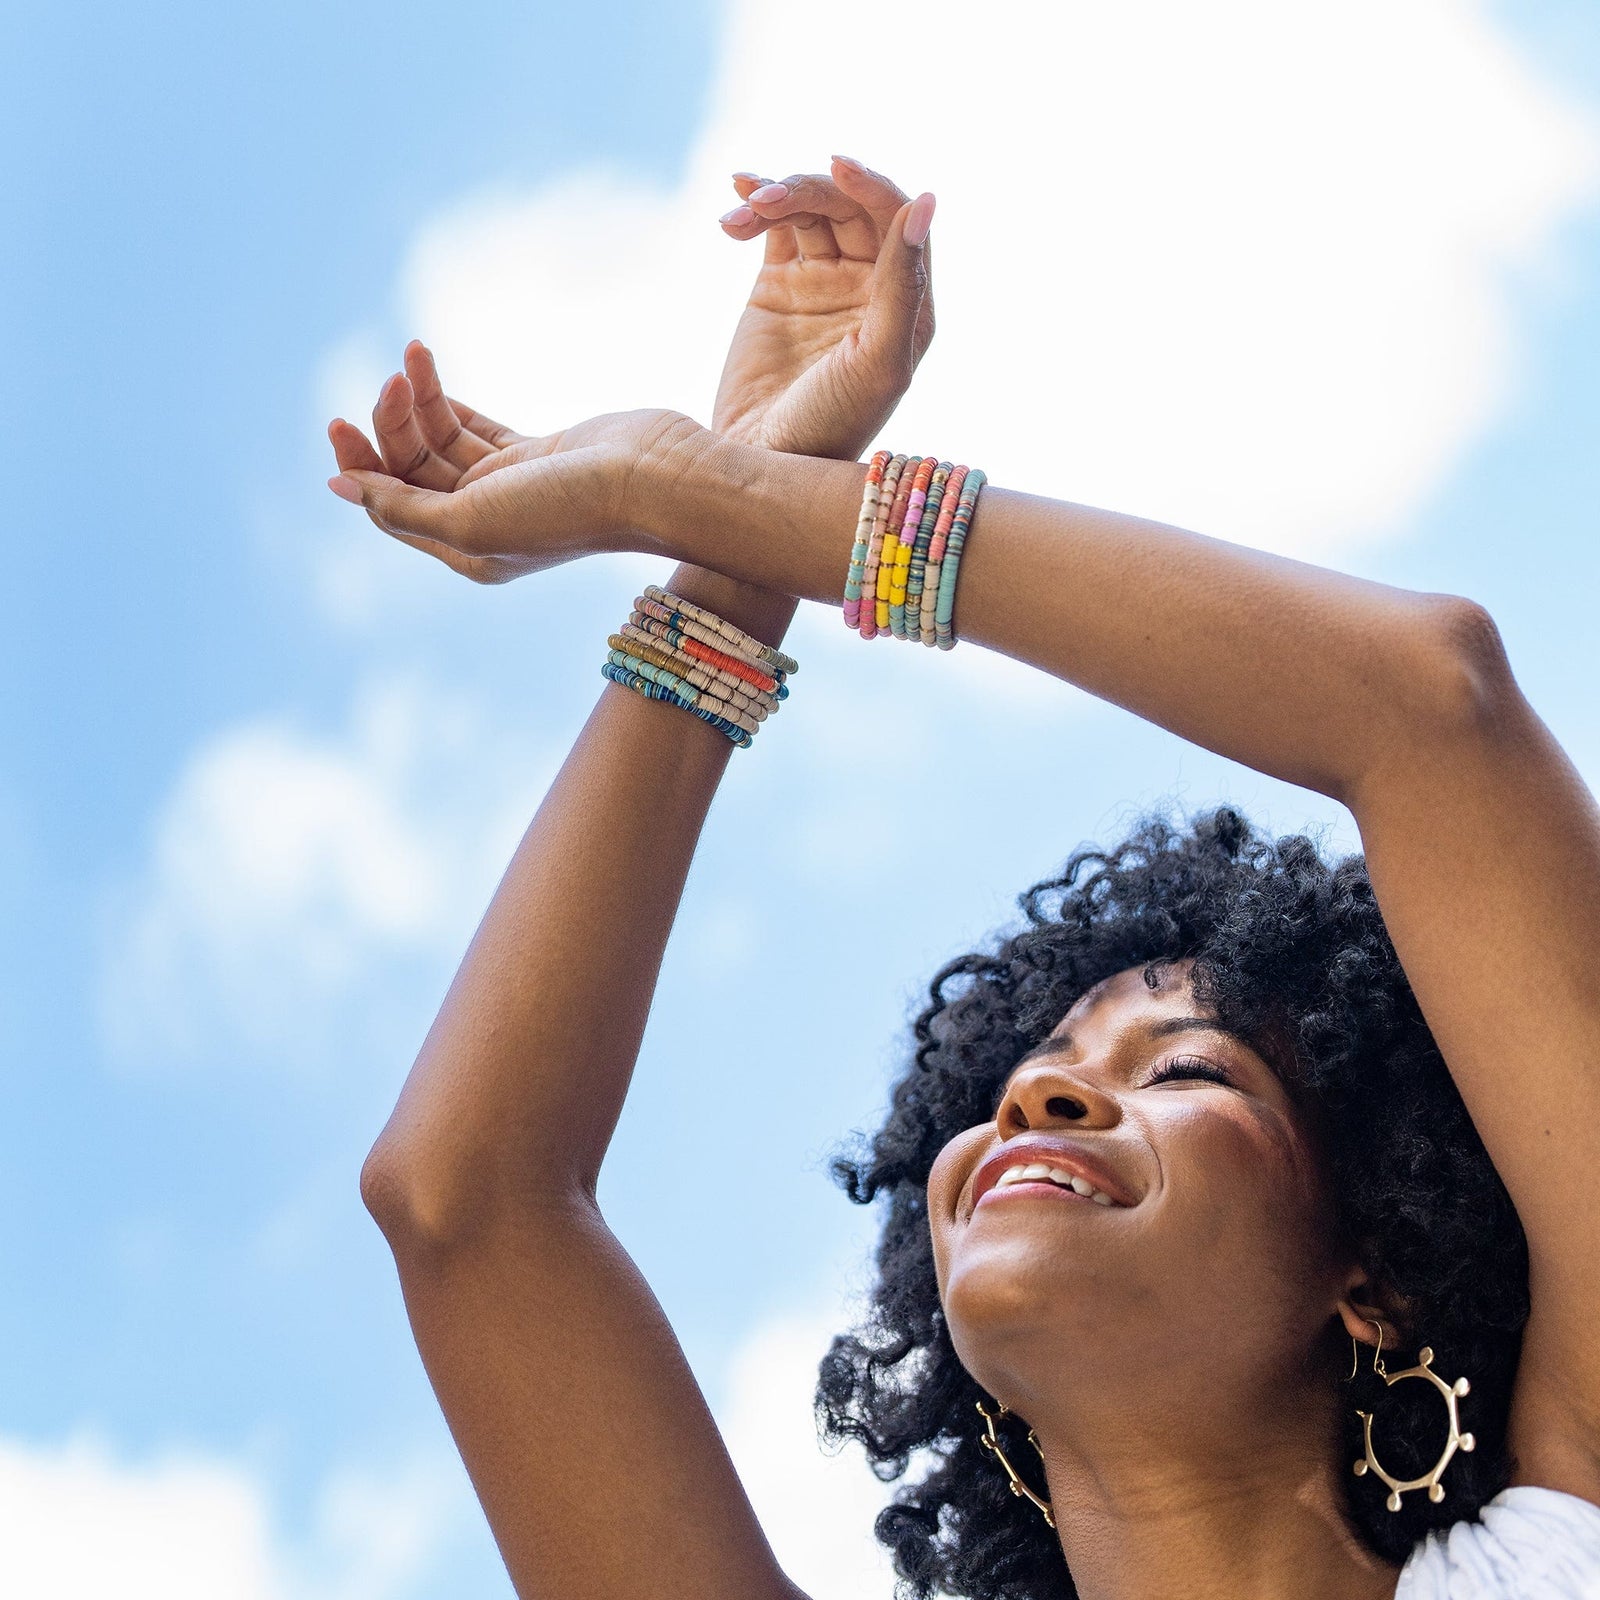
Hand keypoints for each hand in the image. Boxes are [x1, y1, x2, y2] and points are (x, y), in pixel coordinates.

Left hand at [326, 348, 700, 583]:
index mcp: (466, 552)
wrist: (655, 480)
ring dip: (419, 400)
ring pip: (440, 441)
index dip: (359, 465)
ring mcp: (512, 486)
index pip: (389, 506)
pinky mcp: (537, 452)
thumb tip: (340, 488)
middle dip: (391, 422)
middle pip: (412, 469)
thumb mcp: (470, 521)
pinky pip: (473, 427)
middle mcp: (485, 523)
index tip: (339, 422)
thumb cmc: (568, 509)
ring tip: (414, 357)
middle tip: (390, 380)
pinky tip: (426, 368)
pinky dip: (447, 399)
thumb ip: (402, 507)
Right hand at [713, 156, 934, 460]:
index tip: (837, 166)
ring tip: (738, 217)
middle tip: (768, 201)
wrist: (761, 461)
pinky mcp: (779, 284)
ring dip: (775, 196)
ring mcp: (824, 281)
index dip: (870, 185)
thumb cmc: (832, 425)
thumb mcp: (879, 360)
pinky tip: (736, 198)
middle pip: (847, 205)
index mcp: (907, 301)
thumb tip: (926, 200)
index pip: (896, 217)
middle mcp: (869, 285)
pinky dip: (755, 204)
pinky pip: (774, 226)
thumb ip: (903, 284)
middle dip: (809, 190)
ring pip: (808, 209)